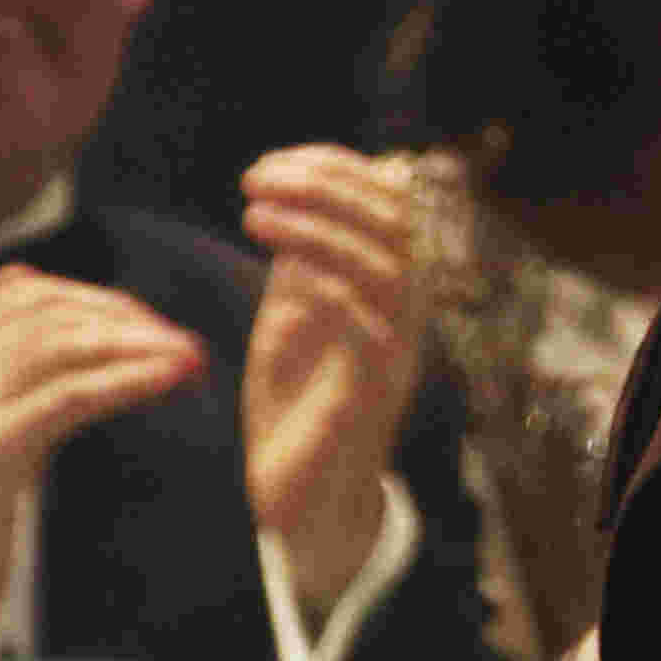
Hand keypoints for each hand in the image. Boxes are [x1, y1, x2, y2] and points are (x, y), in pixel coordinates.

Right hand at [0, 267, 210, 640]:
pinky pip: (68, 397)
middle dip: (127, 323)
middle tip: (185, 343)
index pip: (28, 294)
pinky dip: (124, 381)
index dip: (100, 302)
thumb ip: (13, 365)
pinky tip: (164, 380)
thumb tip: (32, 284)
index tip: (155, 325)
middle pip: (50, 315)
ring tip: (187, 358)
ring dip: (134, 346)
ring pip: (61, 346)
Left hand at [239, 143, 444, 616]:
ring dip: (319, 227)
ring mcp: (395, 355)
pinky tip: (274, 267)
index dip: (338, 169)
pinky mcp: (372, 395)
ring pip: (388, 268)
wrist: (298, 496)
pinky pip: (371, 326)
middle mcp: (405, 318)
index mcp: (388, 290)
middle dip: (327, 186)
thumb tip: (296, 190)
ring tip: (255, 211)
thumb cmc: (295, 404)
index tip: (274, 164)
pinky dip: (327, 286)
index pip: (392, 204)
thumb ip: (305, 259)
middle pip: (399, 224)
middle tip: (259, 179)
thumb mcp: (295, 313)